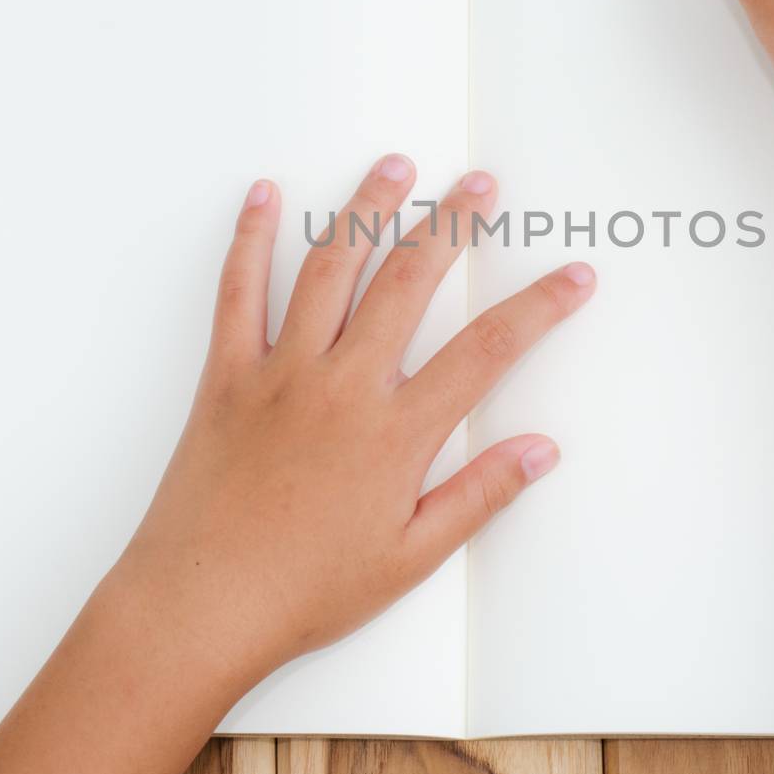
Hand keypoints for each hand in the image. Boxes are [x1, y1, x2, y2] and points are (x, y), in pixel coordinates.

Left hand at [122, 155, 594, 680]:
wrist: (199, 606)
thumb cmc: (304, 590)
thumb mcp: (410, 557)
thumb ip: (478, 496)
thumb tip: (539, 452)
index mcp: (395, 432)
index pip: (486, 351)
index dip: (539, 307)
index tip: (573, 276)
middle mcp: (342, 386)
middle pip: (409, 282)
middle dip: (452, 223)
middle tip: (479, 184)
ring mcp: (281, 372)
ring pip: (330, 269)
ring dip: (366, 211)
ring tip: (394, 166)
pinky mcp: (228, 376)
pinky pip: (238, 292)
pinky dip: (249, 239)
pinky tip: (264, 197)